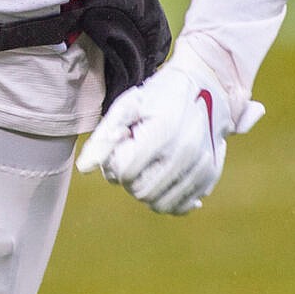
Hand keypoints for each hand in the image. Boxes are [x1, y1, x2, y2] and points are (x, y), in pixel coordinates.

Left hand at [76, 59, 262, 214]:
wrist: (206, 87)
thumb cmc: (159, 97)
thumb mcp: (127, 107)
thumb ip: (104, 138)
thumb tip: (84, 169)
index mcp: (162, 131)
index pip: (126, 172)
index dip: (115, 164)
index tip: (122, 147)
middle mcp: (185, 152)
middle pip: (142, 191)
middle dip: (129, 180)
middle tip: (133, 158)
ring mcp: (201, 166)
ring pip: (161, 204)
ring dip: (147, 191)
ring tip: (148, 167)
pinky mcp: (210, 176)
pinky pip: (182, 206)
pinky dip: (168, 200)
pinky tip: (163, 181)